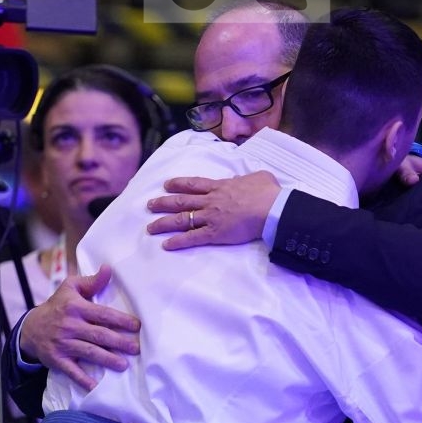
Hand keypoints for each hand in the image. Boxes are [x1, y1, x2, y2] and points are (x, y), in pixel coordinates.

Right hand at [19, 265, 140, 390]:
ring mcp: (63, 344)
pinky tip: (96, 386)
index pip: (102, 314)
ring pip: (89, 352)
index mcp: (75, 307)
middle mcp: (69, 325)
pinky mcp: (57, 359)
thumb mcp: (70, 288)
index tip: (137, 326)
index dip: (120, 320)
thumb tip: (109, 269)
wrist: (31, 328)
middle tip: (136, 348)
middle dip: (119, 342)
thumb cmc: (58, 305)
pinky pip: (72, 370)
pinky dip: (83, 379)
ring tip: (124, 365)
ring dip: (107, 360)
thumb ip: (91, 281)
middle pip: (99, 335)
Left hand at [146, 172, 279, 249]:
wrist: (271, 208)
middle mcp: (210, 201)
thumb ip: (246, 178)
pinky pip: (192, 238)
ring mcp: (210, 217)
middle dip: (163, 203)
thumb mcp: (258, 177)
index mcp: (220, 186)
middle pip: (181, 201)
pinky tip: (166, 245)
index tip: (166, 185)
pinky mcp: (214, 233)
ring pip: (181, 219)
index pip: (194, 184)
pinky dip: (178, 242)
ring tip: (150, 227)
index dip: (178, 184)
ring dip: (164, 223)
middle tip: (150, 205)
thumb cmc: (268, 192)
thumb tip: (243, 180)